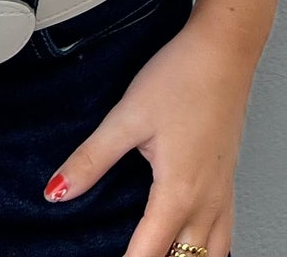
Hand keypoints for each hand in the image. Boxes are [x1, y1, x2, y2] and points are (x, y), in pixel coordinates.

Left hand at [41, 17, 257, 256]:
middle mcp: (206, 202)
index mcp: (178, 193)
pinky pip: (225, 235)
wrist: (224, 51)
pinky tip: (192, 242)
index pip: (149, 256)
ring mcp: (222, 194)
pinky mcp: (229, 181)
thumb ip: (92, 159)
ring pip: (212, 256)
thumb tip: (57, 191)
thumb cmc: (182, 78)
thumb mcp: (127, 117)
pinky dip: (208, 251)